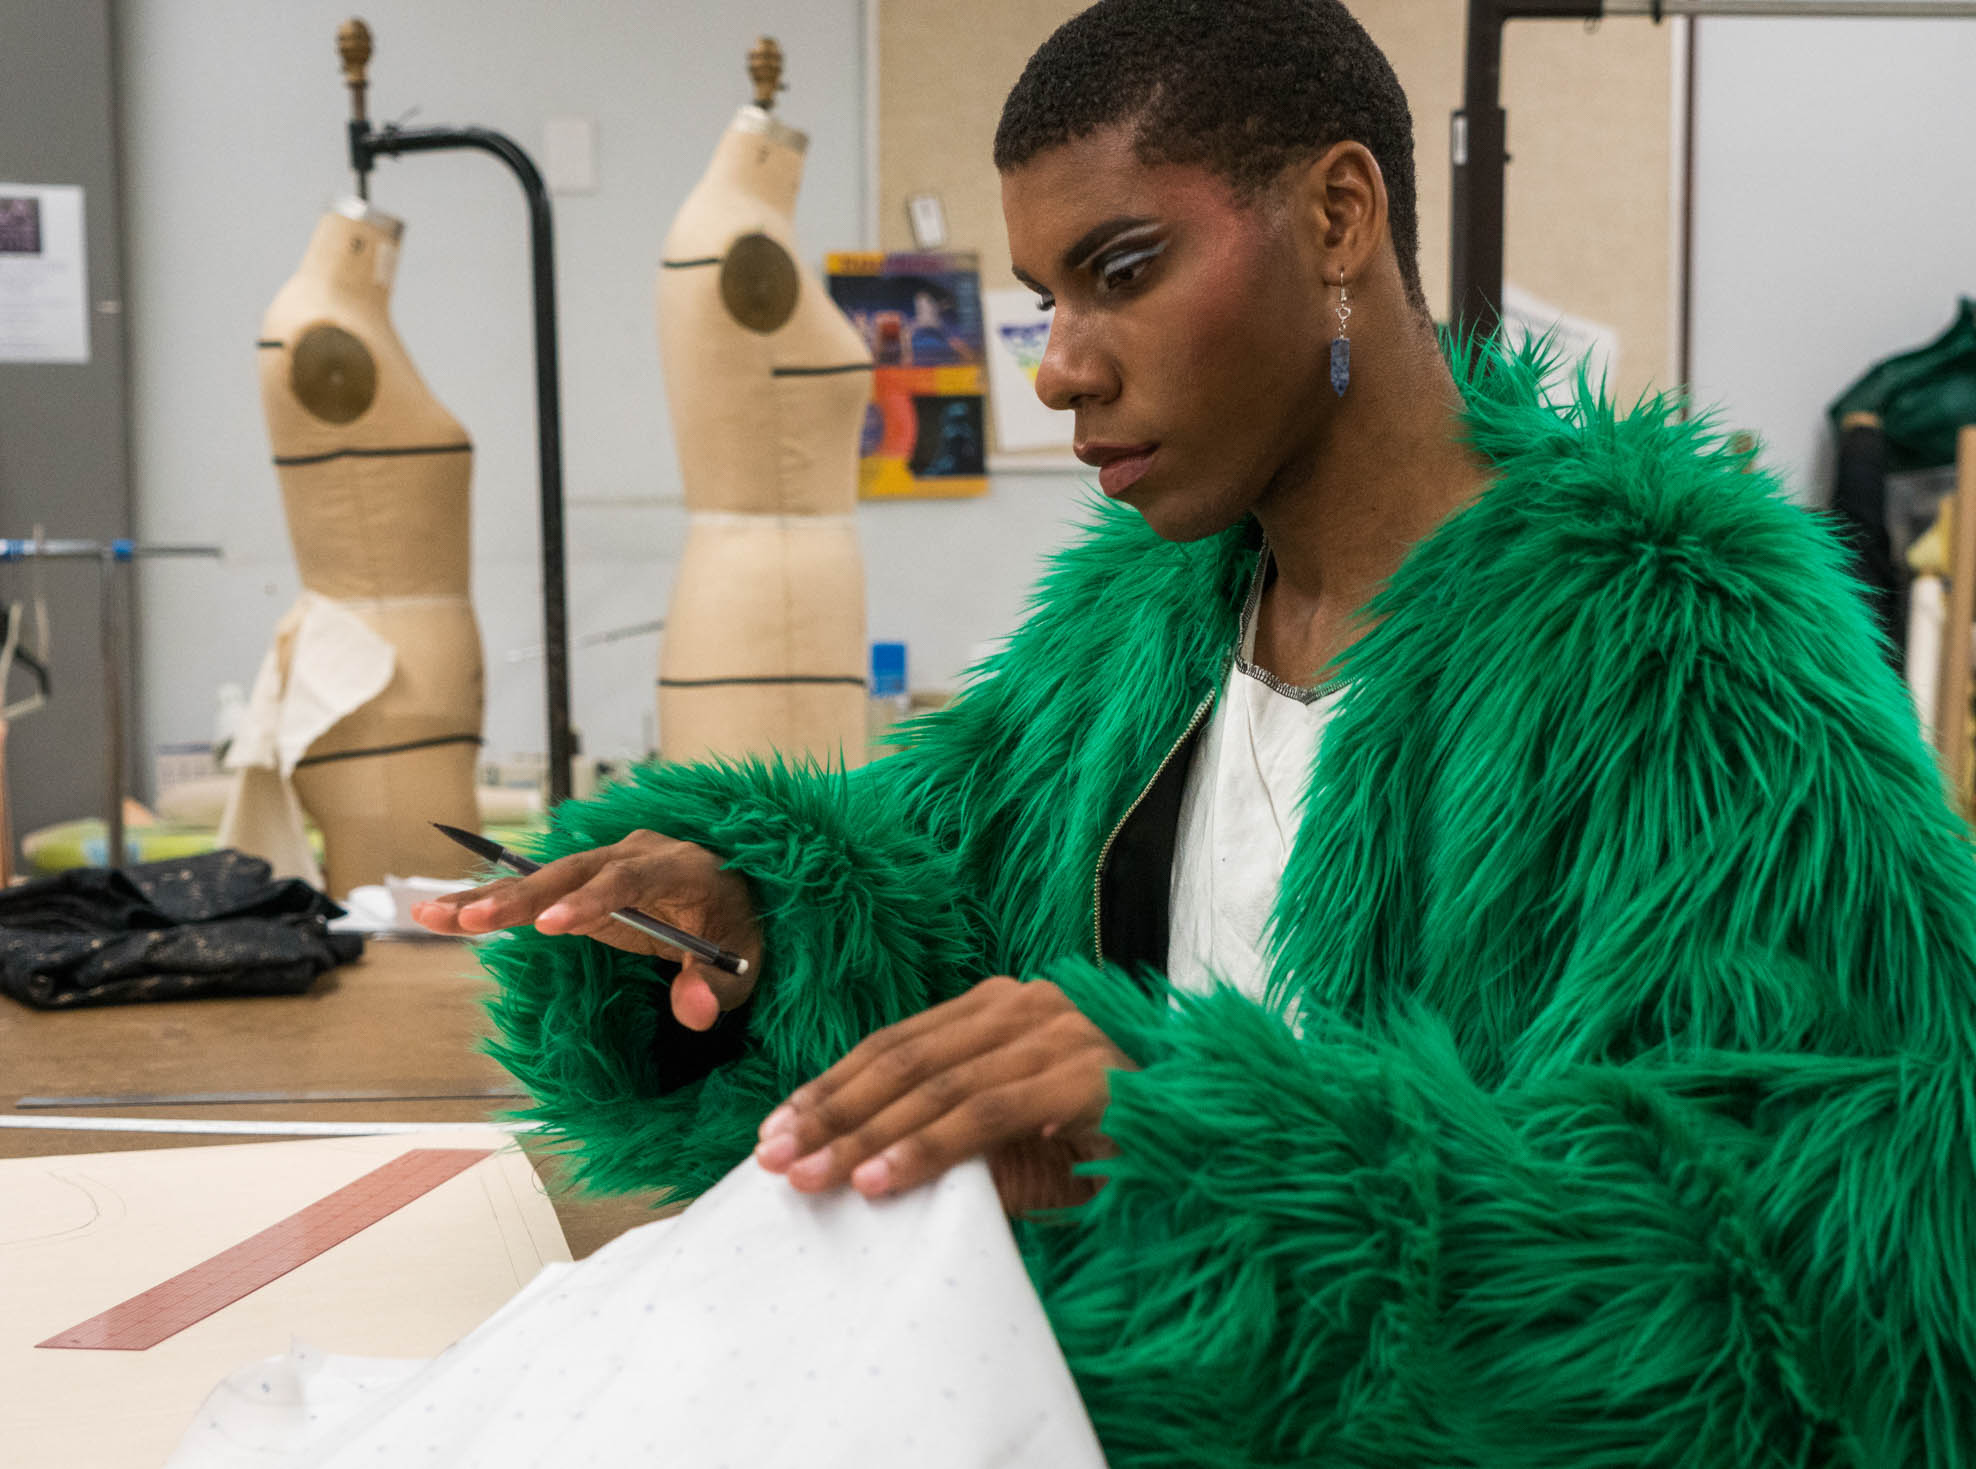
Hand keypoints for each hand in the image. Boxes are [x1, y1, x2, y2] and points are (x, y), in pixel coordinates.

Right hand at [410, 830, 762, 1031]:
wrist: (732, 900)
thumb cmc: (735, 933)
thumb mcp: (741, 966)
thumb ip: (717, 988)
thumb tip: (695, 1013)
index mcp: (679, 866)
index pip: (632, 878)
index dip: (592, 900)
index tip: (554, 926)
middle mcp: (635, 853)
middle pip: (572, 872)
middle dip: (522, 897)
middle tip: (473, 921)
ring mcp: (603, 865)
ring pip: (541, 878)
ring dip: (488, 898)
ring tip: (431, 914)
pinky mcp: (579, 885)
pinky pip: (530, 892)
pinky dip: (488, 902)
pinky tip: (437, 912)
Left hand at [752, 976, 1132, 1215]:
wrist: (1220, 1133)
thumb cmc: (1112, 1141)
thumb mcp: (1020, 1137)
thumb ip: (953, 1136)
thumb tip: (858, 1166)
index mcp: (1005, 1009)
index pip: (899, 1044)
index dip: (833, 1086)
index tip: (778, 1128)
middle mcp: (1028, 1006)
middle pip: (906, 1060)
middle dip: (834, 1112)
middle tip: (776, 1157)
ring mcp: (1059, 1032)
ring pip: (938, 1084)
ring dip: (868, 1134)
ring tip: (818, 1176)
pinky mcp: (1084, 1073)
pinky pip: (988, 1111)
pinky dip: (929, 1147)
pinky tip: (885, 1178)